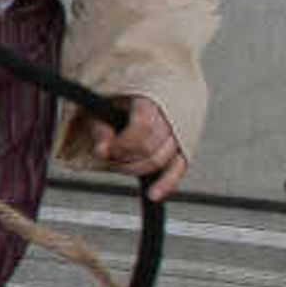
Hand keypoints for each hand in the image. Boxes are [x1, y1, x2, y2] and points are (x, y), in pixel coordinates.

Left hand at [67, 94, 188, 201]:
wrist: (147, 91)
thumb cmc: (122, 99)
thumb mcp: (103, 106)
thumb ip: (101, 128)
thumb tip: (101, 151)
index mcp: (152, 100)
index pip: (143, 128)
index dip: (122, 144)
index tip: (107, 149)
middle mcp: (171, 117)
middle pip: (150, 149)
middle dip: (126, 159)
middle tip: (110, 157)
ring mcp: (180, 134)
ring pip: (162, 161)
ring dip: (137, 168)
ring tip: (120, 163)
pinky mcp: (184, 149)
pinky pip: (179, 169)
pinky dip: (166, 183)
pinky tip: (153, 195)